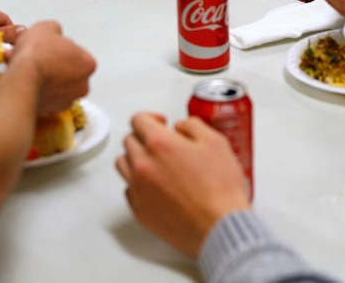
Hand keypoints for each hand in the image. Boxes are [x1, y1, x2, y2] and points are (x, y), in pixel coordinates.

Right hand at [6, 21, 95, 115]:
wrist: (22, 79)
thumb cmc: (37, 55)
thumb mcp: (47, 27)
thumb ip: (55, 30)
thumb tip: (52, 33)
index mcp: (88, 63)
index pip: (76, 52)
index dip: (60, 47)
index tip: (49, 46)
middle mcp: (82, 85)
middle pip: (67, 70)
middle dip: (52, 64)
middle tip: (37, 56)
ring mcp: (66, 100)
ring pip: (55, 85)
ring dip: (43, 76)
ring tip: (24, 67)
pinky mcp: (50, 111)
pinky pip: (44, 96)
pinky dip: (35, 89)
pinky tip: (22, 79)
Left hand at [115, 113, 251, 256]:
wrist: (220, 227)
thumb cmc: (221, 188)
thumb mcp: (216, 142)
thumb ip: (193, 126)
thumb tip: (180, 127)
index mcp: (159, 143)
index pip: (139, 120)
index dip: (151, 118)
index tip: (161, 123)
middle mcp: (142, 164)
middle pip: (129, 141)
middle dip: (145, 137)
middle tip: (163, 144)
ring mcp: (138, 189)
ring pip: (123, 164)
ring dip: (136, 158)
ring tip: (156, 164)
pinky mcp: (140, 211)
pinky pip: (129, 190)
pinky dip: (139, 184)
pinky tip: (157, 186)